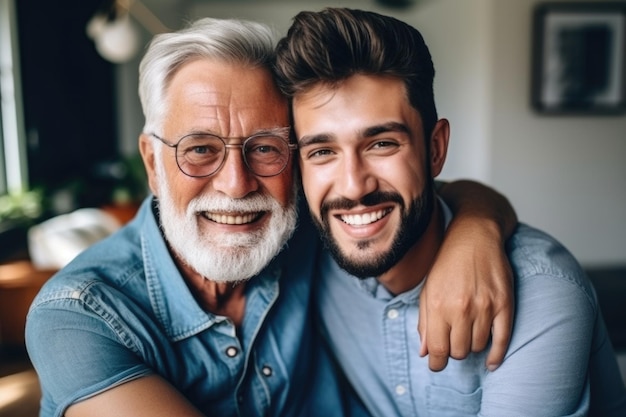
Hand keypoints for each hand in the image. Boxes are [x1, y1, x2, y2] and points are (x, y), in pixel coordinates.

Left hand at [418, 218, 513, 371]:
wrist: (474, 237)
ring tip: (468, 335)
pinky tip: (491, 362)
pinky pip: (502, 340)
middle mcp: (460, 308)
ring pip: (478, 347)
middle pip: (458, 352)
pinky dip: (496, 356)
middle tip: (452, 341)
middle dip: (453, 351)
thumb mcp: (428, 289)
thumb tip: (425, 353)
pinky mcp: (504, 304)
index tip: (436, 364)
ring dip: (471, 346)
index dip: (436, 363)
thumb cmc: (447, 263)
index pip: (437, 350)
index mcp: (437, 305)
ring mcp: (484, 307)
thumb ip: (424, 322)